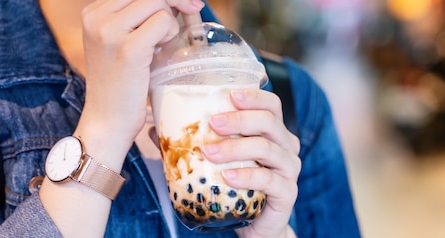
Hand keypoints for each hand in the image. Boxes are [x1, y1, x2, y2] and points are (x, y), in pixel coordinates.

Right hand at [75, 0, 204, 169]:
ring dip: (170, 22)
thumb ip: (139, 18)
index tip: (185, 2)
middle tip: (193, 9)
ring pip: (158, 3)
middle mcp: (96, 17)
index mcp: (93, 12)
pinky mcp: (128, 48)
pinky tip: (160, 52)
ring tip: (160, 45)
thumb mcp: (122, 42)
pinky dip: (170, 34)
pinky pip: (164, 22)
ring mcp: (110, 31)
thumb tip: (177, 0)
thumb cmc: (121, 83)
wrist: (107, 121)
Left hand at [204, 89, 300, 237]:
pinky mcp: (288, 192)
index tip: (230, 94)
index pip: (271, 106)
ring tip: (210, 152)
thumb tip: (155, 129)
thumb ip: (194, 142)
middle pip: (270, 122)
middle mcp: (286, 147)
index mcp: (274, 132)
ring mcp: (289, 170)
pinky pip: (269, 180)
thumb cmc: (238, 186)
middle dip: (240, 119)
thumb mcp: (218, 160)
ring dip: (237, 147)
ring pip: (268, 149)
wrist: (255, 225)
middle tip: (213, 122)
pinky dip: (247, 176)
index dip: (254, 96)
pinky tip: (227, 176)